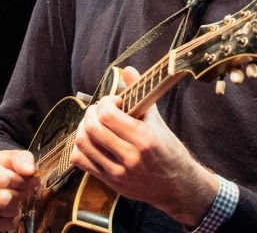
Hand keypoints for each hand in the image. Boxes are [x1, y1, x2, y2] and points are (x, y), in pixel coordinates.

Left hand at [69, 66, 218, 227]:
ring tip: (94, 123)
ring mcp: (118, 171)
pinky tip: (92, 140)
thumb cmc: (168, 150)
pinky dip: (80, 147)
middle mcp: (130, 156)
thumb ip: (141, 94)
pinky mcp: (109, 181)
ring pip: (83, 145)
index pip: (108, 115)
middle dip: (91, 113)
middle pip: (93, 129)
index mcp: (144, 138)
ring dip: (83, 128)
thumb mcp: (157, 121)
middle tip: (100, 110)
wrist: (176, 185)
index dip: (105, 102)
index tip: (114, 101)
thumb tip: (128, 70)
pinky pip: (81, 162)